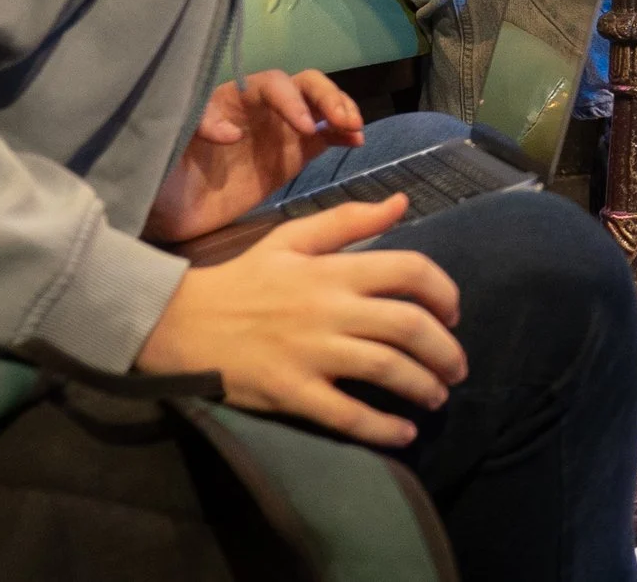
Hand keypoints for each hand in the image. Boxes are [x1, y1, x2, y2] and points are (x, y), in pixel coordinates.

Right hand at [137, 196, 464, 447]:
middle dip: (446, 350)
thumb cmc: (243, 279)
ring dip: (423, 386)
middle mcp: (330, 310)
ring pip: (386, 369)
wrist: (179, 323)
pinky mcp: (291, 393)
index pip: (410, 271)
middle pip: (408, 326)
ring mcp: (311, 354)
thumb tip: (403, 203)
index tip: (453, 313)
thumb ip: (350, 220)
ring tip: (437, 396)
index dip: (444, 292)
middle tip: (457, 367)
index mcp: (334, 270)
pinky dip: (383, 427)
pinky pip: (347, 415)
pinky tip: (404, 433)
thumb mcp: (292, 238)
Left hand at [145, 70, 364, 243]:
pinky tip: (356, 141)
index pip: (271, 84)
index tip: (303, 128)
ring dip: (341, 110)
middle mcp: (259, 109)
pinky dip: (343, 134)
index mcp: (230, 99)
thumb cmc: (160, 178)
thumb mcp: (166, 148)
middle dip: (327, 98)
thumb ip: (193, 128)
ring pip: (319, 107)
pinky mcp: (291, 157)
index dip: (291, 100)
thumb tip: (232, 131)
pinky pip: (324, 137)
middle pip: (303, 85)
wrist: (165, 217)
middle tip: (344, 120)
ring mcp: (278, 132)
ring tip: (355, 129)